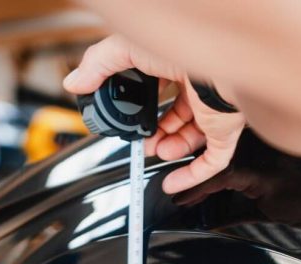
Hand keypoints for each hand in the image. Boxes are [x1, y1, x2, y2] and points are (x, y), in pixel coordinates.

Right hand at [62, 35, 247, 194]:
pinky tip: (171, 183)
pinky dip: (191, 175)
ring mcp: (215, 109)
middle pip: (177, 114)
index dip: (144, 101)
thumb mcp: (127, 48)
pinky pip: (212, 161)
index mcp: (179, 61)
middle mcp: (199, 84)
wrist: (220, 60)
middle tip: (141, 140)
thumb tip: (74, 83)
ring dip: (169, 150)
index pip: (161, 84)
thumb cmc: (182, 43)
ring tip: (154, 151)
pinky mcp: (226, 131)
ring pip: (192, 137)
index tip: (128, 113)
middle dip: (157, 131)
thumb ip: (98, 65)